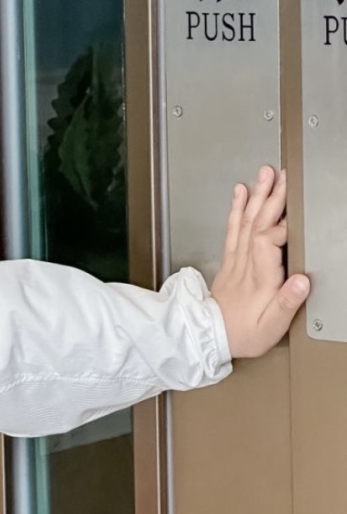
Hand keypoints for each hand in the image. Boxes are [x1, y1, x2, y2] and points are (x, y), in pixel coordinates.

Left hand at [210, 166, 308, 358]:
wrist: (211, 338)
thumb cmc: (244, 333)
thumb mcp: (271, 326)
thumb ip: (287, 303)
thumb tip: (302, 281)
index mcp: (260, 278)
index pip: (267, 241)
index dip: (281, 226)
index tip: (295, 215)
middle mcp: (246, 265)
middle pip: (257, 224)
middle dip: (270, 198)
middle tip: (280, 175)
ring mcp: (236, 260)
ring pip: (246, 222)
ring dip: (256, 196)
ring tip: (264, 175)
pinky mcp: (230, 261)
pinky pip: (233, 229)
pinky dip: (237, 208)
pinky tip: (241, 192)